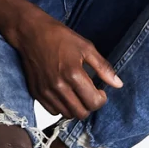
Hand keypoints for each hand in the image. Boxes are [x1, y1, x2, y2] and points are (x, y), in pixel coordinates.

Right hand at [8, 7, 122, 119]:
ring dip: (75, 107)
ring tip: (77, 93)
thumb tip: (118, 84)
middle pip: (81, 113)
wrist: (31, 33)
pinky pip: (52, 111)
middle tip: (89, 93)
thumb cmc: (59, 37)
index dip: (101, 99)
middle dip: (89, 105)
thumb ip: (103, 67)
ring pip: (66, 114)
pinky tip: (64, 94)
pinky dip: (61, 107)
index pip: (93, 102)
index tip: (100, 90)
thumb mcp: (86, 47)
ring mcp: (45, 91)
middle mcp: (58, 86)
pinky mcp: (36, 93)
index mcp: (73, 74)